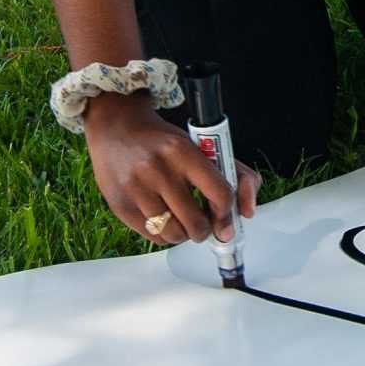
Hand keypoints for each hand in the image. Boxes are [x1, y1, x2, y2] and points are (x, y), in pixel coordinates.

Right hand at [83, 95, 260, 246]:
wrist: (116, 129)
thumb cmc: (164, 142)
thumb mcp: (200, 146)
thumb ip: (235, 174)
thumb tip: (247, 211)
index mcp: (181, 151)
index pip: (219, 193)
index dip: (227, 213)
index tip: (225, 217)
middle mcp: (157, 169)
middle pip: (196, 222)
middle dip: (205, 230)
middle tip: (204, 225)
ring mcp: (136, 189)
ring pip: (174, 234)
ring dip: (184, 235)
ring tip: (183, 222)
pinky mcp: (120, 205)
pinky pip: (152, 236)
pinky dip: (164, 234)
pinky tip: (164, 219)